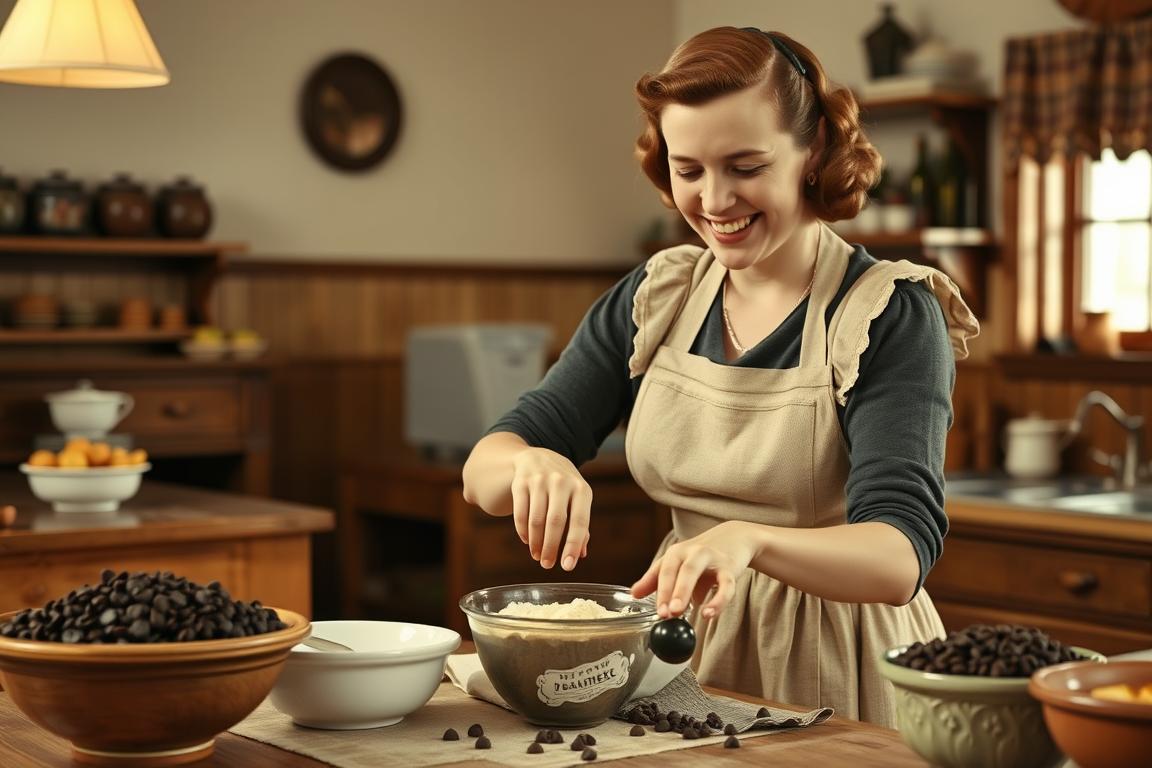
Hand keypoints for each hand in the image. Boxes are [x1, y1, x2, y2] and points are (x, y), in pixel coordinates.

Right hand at [509, 448, 591, 570]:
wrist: (539, 457)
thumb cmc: (563, 487)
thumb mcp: (577, 500)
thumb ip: (580, 526)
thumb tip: (580, 555)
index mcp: (581, 489)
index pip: (579, 521)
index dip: (573, 545)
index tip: (567, 566)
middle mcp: (561, 482)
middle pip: (555, 522)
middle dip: (550, 547)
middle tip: (547, 565)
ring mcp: (540, 480)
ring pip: (536, 519)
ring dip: (536, 543)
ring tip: (537, 555)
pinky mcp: (521, 482)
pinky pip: (520, 513)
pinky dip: (523, 531)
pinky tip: (527, 540)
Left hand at [630, 521, 756, 619]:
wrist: (735, 537)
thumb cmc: (702, 555)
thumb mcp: (677, 564)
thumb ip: (656, 580)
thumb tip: (634, 593)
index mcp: (676, 553)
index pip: (663, 571)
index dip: (657, 591)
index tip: (657, 612)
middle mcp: (691, 552)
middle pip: (677, 570)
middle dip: (669, 591)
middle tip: (665, 613)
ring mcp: (710, 558)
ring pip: (695, 571)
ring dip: (684, 591)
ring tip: (679, 612)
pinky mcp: (730, 567)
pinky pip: (726, 585)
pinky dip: (718, 600)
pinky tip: (709, 613)